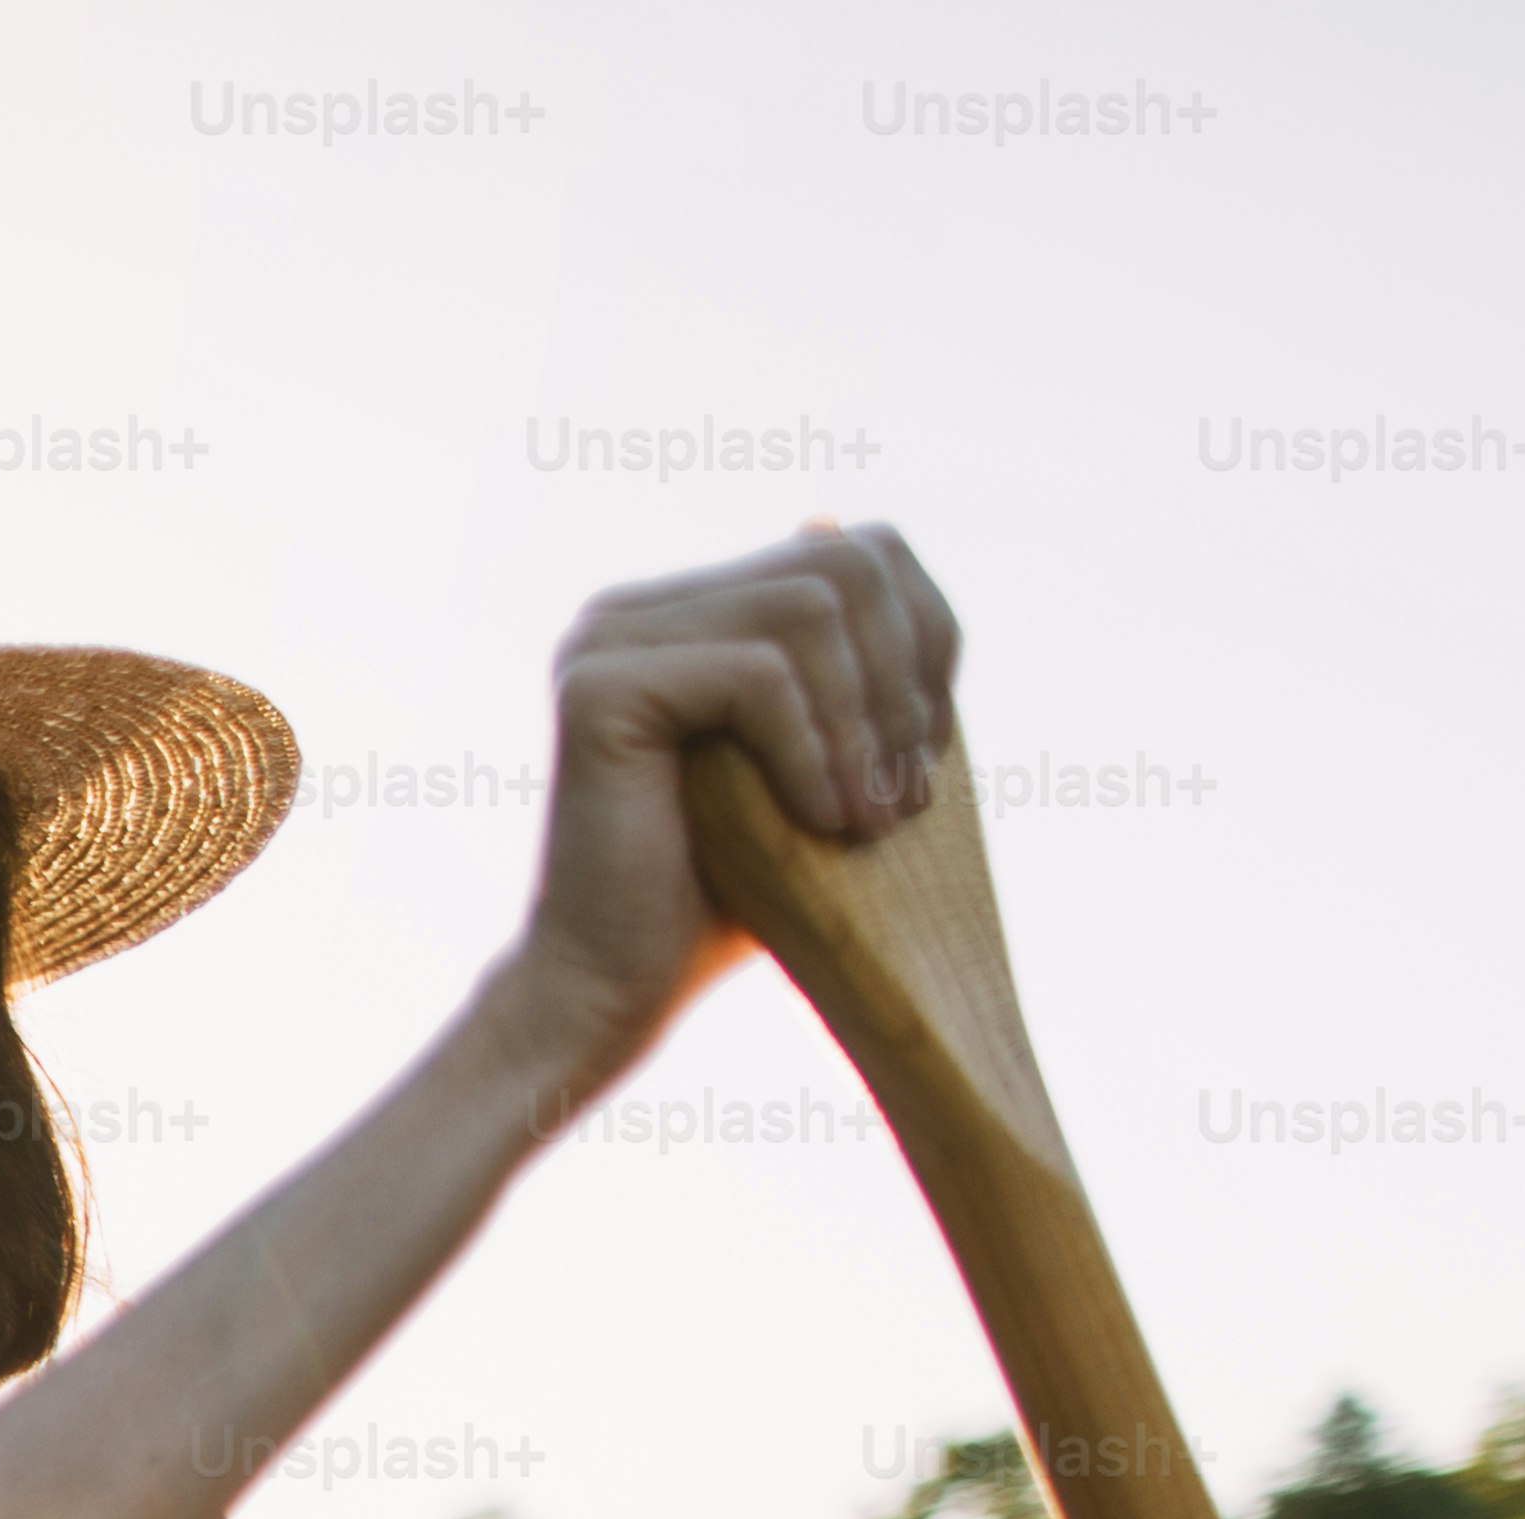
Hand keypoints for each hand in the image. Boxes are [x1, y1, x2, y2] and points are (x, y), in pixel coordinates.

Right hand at [492, 519, 963, 1115]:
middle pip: (843, 561)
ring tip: (871, 820)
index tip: (926, 754)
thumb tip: (830, 518)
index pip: (851, 549)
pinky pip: (758, 676)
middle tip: (909, 794)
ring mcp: (608, 639)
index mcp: (684, 614)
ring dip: (866, 720)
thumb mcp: (813, 759)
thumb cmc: (717, 898)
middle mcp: (636, 609)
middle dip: (907, 676)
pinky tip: (818, 822)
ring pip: (810, 608)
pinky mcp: (598, 687)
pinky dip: (813, 752)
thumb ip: (838, 661)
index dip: (925, 636)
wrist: (611, 992)